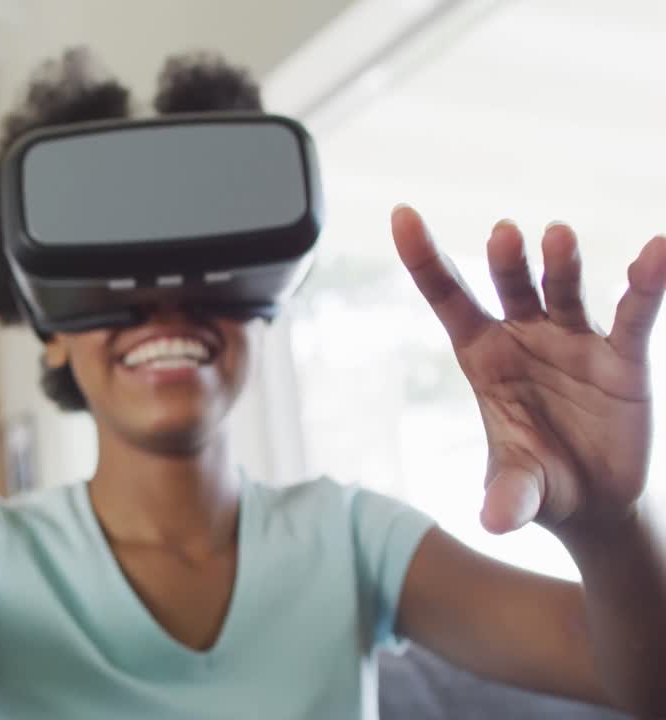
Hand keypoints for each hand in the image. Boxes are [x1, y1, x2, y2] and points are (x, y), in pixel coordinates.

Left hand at [392, 206, 665, 535]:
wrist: (594, 504)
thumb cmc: (539, 484)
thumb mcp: (521, 490)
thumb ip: (510, 495)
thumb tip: (495, 520)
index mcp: (482, 357)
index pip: (448, 298)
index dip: (424, 259)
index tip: (402, 215)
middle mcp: (523, 337)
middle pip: (508, 287)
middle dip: (506, 261)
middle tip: (503, 234)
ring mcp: (572, 340)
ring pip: (564, 290)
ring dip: (562, 264)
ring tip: (557, 236)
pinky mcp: (622, 356)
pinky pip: (635, 313)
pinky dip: (647, 282)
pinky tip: (657, 250)